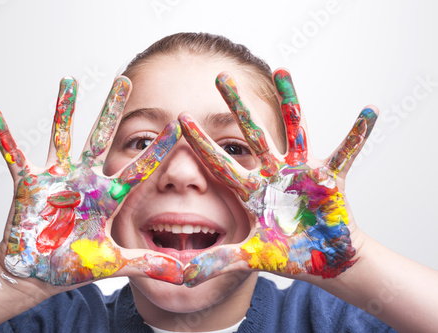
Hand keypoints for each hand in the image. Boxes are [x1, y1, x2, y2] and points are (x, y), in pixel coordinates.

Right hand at [0, 76, 182, 285]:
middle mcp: (84, 181)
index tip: (177, 125)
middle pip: (101, 139)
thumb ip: (146, 264)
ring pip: (63, 137)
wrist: (39, 272)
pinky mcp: (28, 185)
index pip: (137, 169)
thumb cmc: (74, 264)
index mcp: (106, 197)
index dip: (158, 150)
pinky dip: (3, 137)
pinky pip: (14, 156)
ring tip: (69, 81)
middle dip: (112, 110)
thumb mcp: (114, 263)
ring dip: (65, 110)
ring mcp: (57, 179)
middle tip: (124, 79)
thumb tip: (183, 273)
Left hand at [179, 70, 376, 285]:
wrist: (320, 260)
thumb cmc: (286, 255)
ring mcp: (300, 172)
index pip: (220, 161)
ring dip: (290, 100)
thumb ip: (217, 262)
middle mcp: (273, 173)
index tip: (181, 117)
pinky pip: (346, 152)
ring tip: (282, 69)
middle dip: (236, 105)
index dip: (200, 141)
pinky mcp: (328, 178)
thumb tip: (181, 276)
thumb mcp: (249, 257)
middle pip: (251, 133)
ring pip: (294, 129)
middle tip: (220, 75)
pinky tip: (369, 111)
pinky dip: (359, 134)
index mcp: (251, 190)